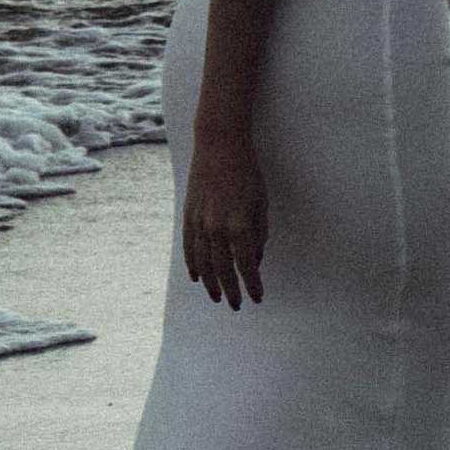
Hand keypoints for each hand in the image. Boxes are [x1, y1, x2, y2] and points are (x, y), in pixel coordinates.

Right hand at [183, 126, 268, 307]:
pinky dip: (192, 264)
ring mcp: (199, 222)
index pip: (247, 265)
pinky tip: (196, 277)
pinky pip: (189, 247)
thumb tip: (254, 258)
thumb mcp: (262, 201)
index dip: (252, 284)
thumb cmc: (247, 171)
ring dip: (210, 283)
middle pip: (223, 269)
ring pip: (202, 262)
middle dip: (230, 290)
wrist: (219, 144)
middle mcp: (217, 227)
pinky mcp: (188, 215)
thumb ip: (259, 232)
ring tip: (216, 297)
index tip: (257, 298)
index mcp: (240, 224)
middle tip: (236, 305)